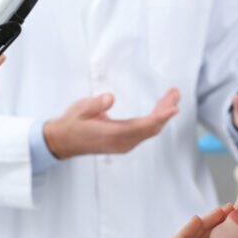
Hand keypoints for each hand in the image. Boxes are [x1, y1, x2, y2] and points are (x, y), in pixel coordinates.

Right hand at [43, 88, 179, 158]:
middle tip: (175, 93)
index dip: (160, 116)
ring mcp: (123, 144)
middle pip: (151, 128)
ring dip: (161, 115)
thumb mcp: (80, 110)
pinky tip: (159, 110)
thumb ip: (95, 104)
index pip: (143, 126)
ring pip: (149, 130)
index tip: (173, 108)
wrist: (63, 142)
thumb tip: (110, 98)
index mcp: (113, 134)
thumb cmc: (72, 124)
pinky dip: (154, 120)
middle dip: (165, 111)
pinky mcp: (123, 142)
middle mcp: (122, 142)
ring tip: (170, 97)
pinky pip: (144, 132)